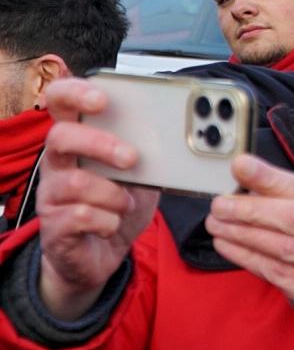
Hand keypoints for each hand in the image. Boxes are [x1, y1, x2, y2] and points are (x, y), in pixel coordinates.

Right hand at [36, 78, 159, 319]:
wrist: (101, 256)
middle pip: (61, 137)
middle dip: (101, 144)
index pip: (60, 102)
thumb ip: (153, 155)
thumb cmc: (119, 207)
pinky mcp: (54, 226)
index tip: (102, 98)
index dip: (75, 93)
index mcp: (78, 141)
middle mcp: (58, 163)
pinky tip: (113, 224)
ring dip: (114, 195)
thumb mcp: (143, 176)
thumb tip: (184, 137)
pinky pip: (80, 216)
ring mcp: (51, 194)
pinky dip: (108, 221)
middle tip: (132, 159)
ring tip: (126, 204)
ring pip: (77, 182)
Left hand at [205, 155, 293, 349]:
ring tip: (216, 223)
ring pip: (286, 246)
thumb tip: (252, 179)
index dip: (272, 178)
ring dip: (244, 233)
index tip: (240, 165)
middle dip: (253, 208)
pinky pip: (279, 273)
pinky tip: (228, 247)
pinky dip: (249, 258)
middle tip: (219, 203)